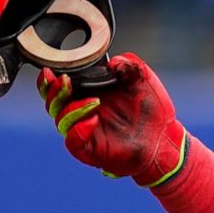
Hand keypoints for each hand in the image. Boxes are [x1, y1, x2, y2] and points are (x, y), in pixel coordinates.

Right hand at [38, 53, 187, 185]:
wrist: (164, 134)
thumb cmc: (149, 107)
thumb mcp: (142, 78)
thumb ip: (128, 64)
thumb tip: (112, 62)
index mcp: (87, 92)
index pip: (58, 86)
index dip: (48, 79)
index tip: (50, 70)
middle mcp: (81, 112)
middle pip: (53, 103)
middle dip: (53, 91)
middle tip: (66, 82)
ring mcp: (85, 131)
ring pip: (61, 121)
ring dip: (72, 109)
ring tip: (94, 102)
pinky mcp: (91, 150)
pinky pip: (74, 142)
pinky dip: (78, 130)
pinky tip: (93, 120)